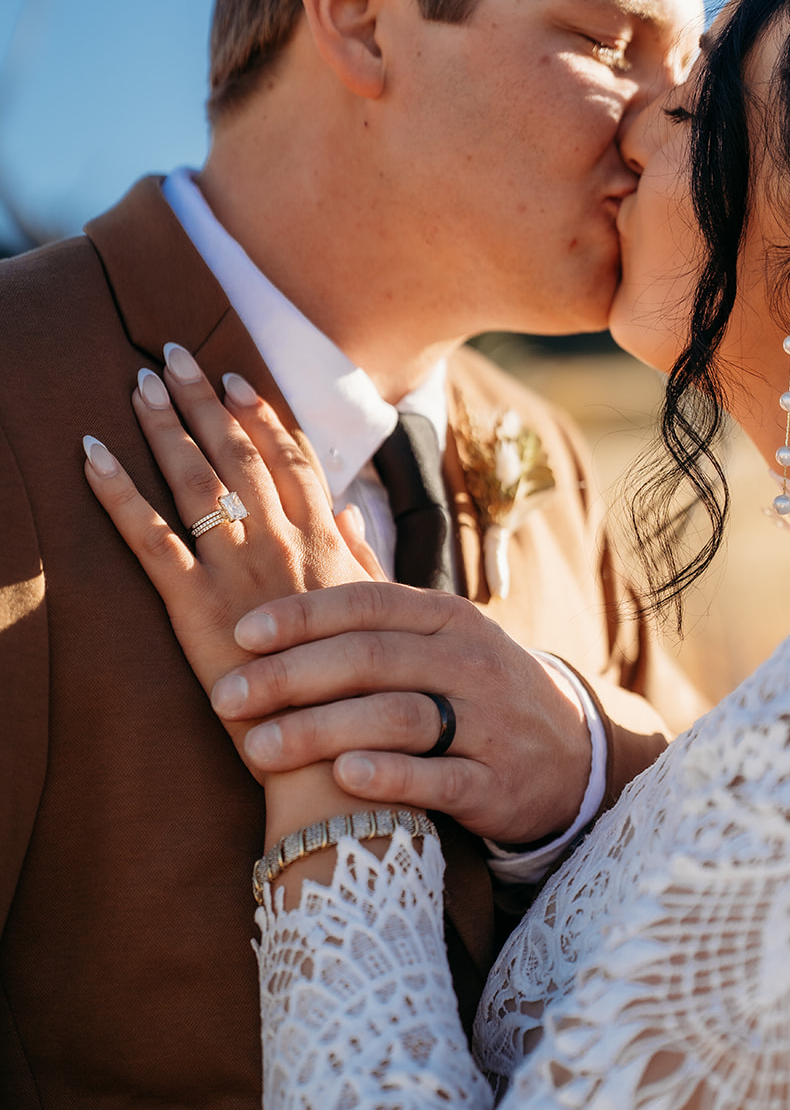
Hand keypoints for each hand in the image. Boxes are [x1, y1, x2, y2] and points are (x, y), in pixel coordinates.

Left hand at [83, 346, 381, 743]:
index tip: (238, 380)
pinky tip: (92, 458)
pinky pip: (150, 539)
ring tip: (139, 385)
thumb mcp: (377, 616)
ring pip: (197, 482)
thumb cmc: (365, 693)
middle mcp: (284, 547)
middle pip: (239, 456)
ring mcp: (240, 573)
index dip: (261, 416)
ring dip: (164, 428)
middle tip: (176, 356)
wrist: (341, 752)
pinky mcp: (198, 609)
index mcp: (328, 546)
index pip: (291, 463)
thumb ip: (362, 559)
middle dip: (205, 402)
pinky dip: (116, 494)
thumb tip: (352, 511)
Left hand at [211, 583, 592, 845]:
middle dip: (291, 677)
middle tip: (227, 697)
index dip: (302, 616)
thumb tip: (335, 512)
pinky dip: (390, 775)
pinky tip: (343, 777)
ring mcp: (487, 724)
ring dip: (323, 730)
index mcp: (448, 618)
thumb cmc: (481, 686)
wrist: (572, 755)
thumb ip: (383, 581)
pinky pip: (439, 777)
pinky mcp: (496, 783)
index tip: (241, 633)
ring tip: (259, 748)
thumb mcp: (444, 627)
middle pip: (372, 659)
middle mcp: (470, 662)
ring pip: (398, 717)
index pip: (369, 604)